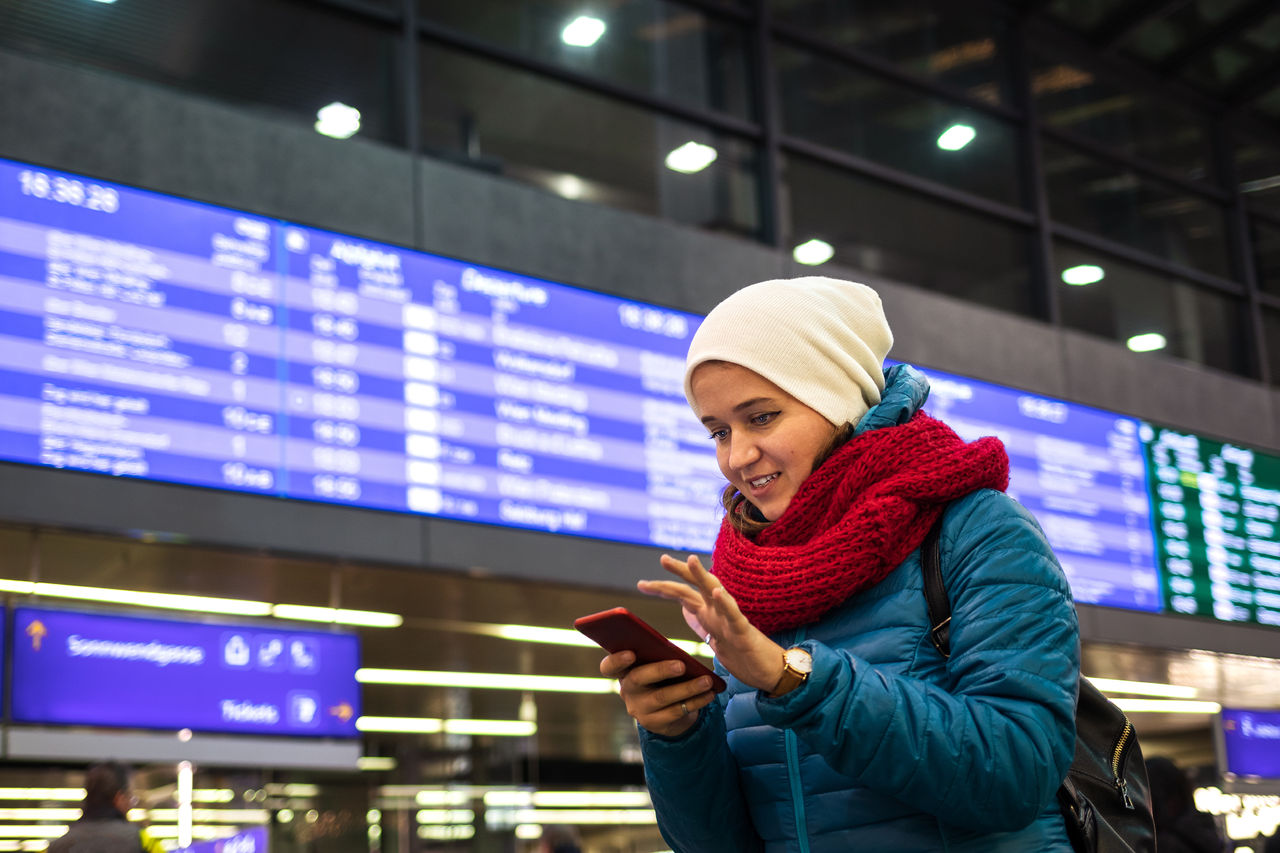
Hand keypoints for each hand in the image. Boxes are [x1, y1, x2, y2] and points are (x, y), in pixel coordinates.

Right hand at [600, 650, 716, 736]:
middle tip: (681, 665)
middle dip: (660, 670)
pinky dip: (696, 701)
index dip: (617, 660)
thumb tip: (675, 650)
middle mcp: (627, 690)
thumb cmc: (661, 677)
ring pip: (662, 697)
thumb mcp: (655, 665)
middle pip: (639, 679)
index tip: (630, 653)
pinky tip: (709, 694)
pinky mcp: (654, 723)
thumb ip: (657, 655)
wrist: (665, 710)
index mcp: (624, 670)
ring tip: (707, 681)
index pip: (609, 666)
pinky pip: (676, 712)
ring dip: (687, 688)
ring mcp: (639, 708)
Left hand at [639, 554, 785, 693]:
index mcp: (710, 615)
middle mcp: (719, 613)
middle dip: (679, 572)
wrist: (770, 673)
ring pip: (715, 593)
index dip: (665, 588)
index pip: (684, 595)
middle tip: (662, 558)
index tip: (642, 583)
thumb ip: (702, 622)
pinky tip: (717, 592)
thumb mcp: (715, 638)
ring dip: (702, 576)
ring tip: (690, 559)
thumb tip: (686, 609)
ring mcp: (731, 620)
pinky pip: (734, 616)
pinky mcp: (744, 633)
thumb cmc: (744, 655)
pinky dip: (725, 604)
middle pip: (696, 587)